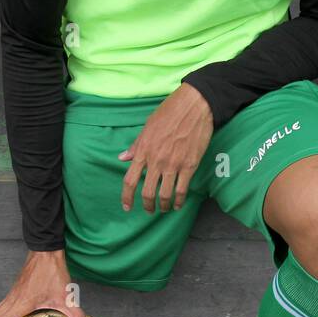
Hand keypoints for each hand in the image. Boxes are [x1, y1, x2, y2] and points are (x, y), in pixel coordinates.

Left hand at [119, 83, 212, 212]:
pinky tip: (177, 205)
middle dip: (147, 205)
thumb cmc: (170, 112)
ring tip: (163, 209)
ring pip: (165, 195)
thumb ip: (136, 145)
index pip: (130, 180)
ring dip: (163, 206)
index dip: (127, 197)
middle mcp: (156, 161)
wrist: (194, 106)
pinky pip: (182, 190)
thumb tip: (123, 158)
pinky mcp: (189, 166)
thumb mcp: (147, 126)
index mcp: (143, 150)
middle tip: (149, 210)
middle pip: (147, 192)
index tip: (126, 206)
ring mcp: (173, 165)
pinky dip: (179, 201)